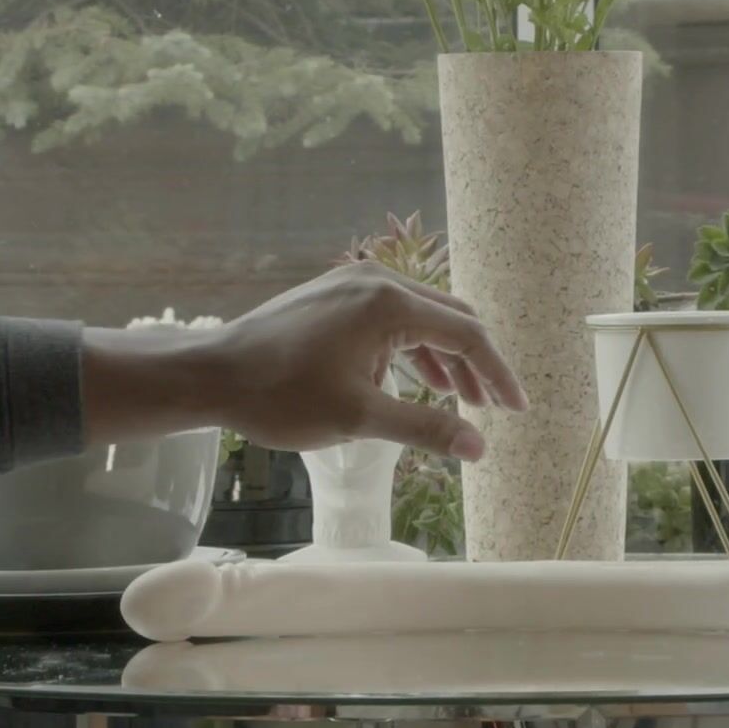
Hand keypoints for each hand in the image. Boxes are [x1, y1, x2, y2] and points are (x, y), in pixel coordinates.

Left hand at [87, 264, 524, 460]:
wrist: (211, 375)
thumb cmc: (280, 397)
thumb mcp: (360, 419)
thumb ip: (426, 428)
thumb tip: (480, 447)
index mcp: (389, 302)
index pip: (467, 334)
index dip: (497, 374)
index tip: (517, 409)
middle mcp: (376, 280)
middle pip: (450, 317)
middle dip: (476, 364)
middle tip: (494, 408)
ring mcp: (353, 284)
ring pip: (421, 317)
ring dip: (444, 358)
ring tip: (460, 401)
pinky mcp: (335, 295)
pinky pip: (391, 317)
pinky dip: (412, 348)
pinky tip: (416, 381)